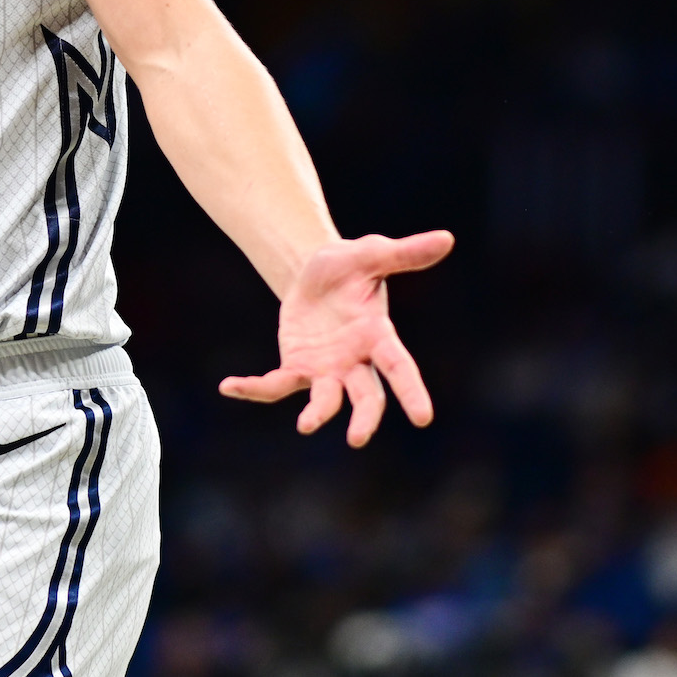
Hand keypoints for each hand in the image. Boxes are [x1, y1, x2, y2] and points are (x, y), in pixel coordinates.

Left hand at [219, 230, 452, 446]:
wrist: (313, 271)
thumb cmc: (350, 265)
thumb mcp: (372, 253)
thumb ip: (406, 252)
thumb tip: (447, 238)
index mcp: (377, 335)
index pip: (399, 366)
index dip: (411, 392)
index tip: (423, 418)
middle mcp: (355, 360)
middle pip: (366, 396)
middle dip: (364, 418)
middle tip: (357, 438)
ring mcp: (326, 369)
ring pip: (324, 399)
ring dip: (316, 413)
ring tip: (305, 425)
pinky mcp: (297, 367)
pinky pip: (276, 385)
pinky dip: (254, 389)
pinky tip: (228, 386)